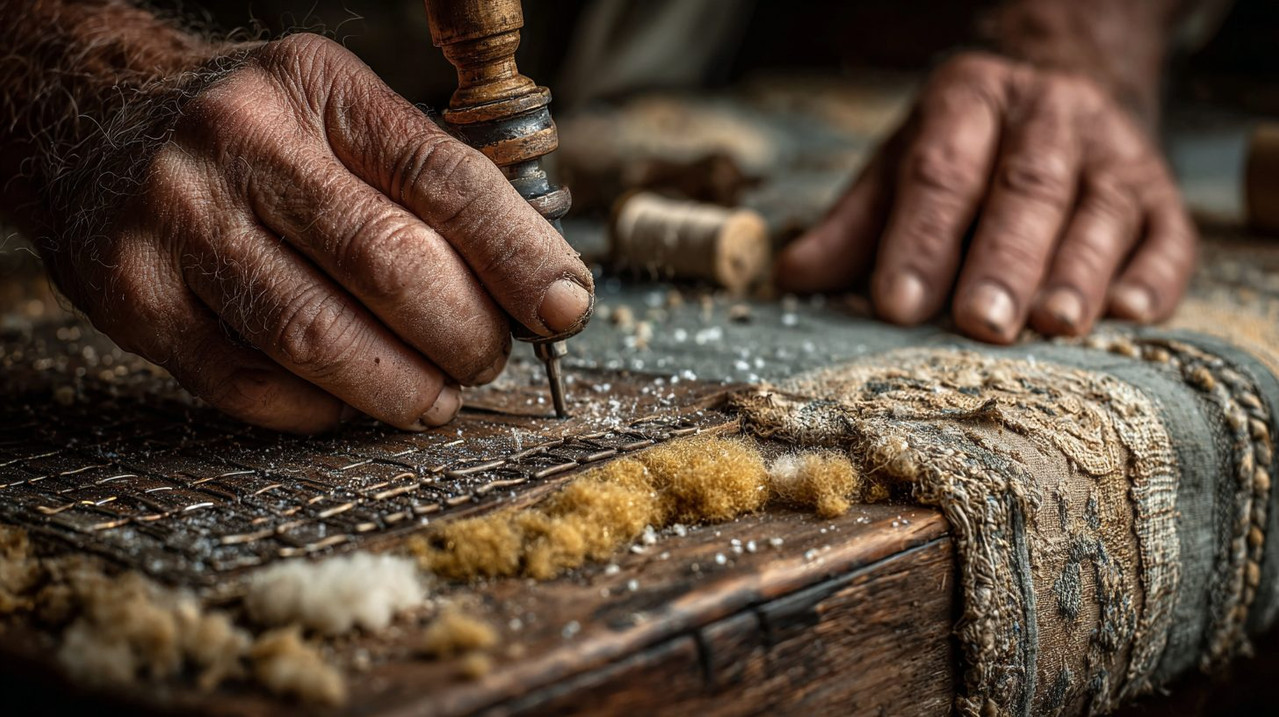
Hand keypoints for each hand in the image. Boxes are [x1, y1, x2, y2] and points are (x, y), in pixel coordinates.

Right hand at [46, 34, 592, 432]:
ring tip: (433, 397)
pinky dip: (319, 408)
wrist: (91, 120)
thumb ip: (430, 184)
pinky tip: (349, 399)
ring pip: (317, 337)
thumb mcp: (339, 112)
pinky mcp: (134, 298)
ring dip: (399, 387)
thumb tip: (535, 285)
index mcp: (318, 91)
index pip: (445, 180)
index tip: (565, 308)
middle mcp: (243, 146)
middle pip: (390, 265)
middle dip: (465, 334)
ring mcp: (180, 222)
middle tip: (486, 358)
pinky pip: (248, 383)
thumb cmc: (254, 133)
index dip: (519, 256)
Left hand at [775, 52, 1195, 342]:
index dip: (920, 238)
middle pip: (1027, 189)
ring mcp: (1115, 153)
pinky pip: (1167, 237)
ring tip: (1052, 326)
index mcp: (970, 100)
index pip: (941, 169)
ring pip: (1100, 211)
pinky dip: (1150, 278)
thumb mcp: (900, 168)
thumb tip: (794, 278)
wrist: (1062, 99)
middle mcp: (1050, 115)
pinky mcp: (1162, 196)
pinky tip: (1126, 316)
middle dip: (1002, 260)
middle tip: (979, 323)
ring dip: (1076, 273)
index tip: (898, 303)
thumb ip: (854, 225)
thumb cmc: (965, 153)